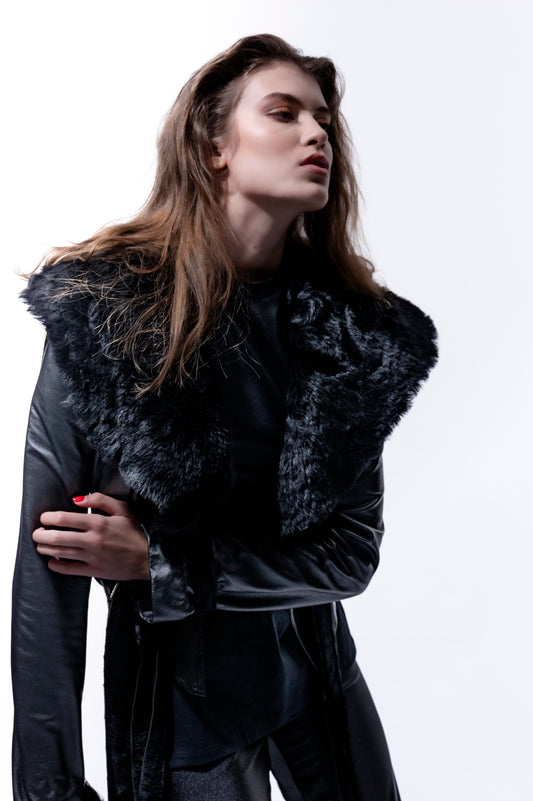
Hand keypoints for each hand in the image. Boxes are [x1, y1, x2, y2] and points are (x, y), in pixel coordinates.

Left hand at [32, 493, 149, 580]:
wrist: (149, 558)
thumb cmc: (137, 532)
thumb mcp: (123, 509)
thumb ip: (100, 500)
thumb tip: (78, 499)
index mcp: (99, 523)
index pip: (64, 519)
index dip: (48, 518)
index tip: (44, 518)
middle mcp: (93, 540)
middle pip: (57, 537)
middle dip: (41, 534)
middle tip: (37, 532)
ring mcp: (92, 557)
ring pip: (59, 554)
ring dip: (45, 549)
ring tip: (41, 545)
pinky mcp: (94, 571)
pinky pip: (69, 570)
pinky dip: (56, 566)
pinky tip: (53, 561)